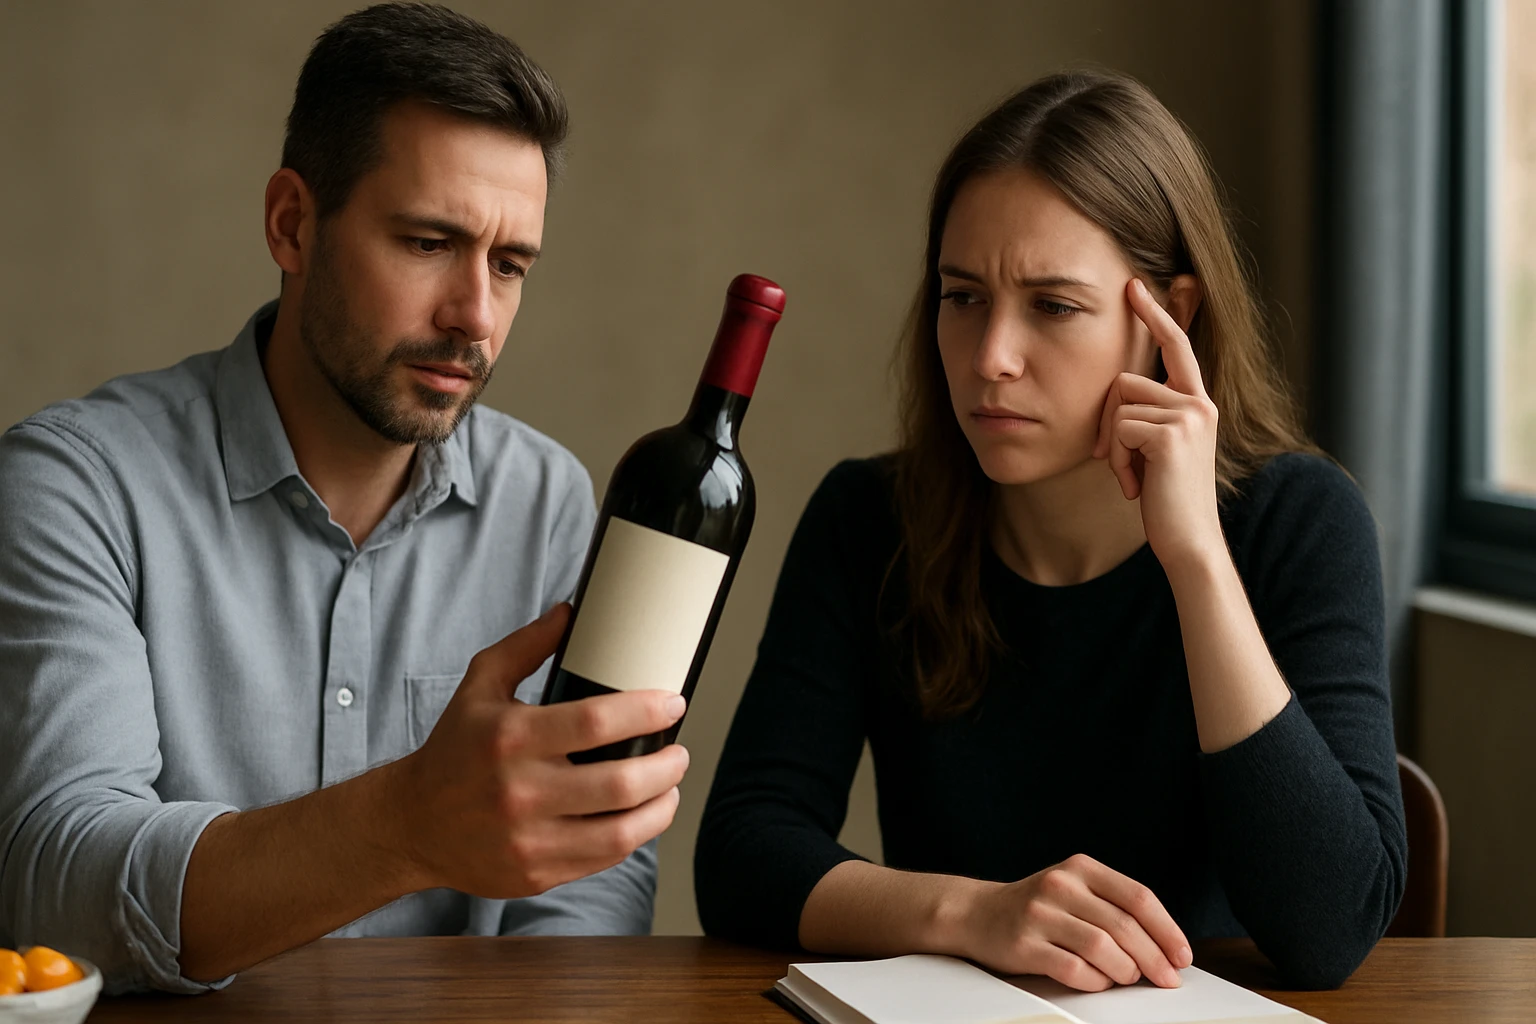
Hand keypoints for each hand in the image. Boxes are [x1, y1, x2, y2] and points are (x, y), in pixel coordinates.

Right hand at [392, 604, 689, 897]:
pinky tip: (641, 817)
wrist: (411, 824)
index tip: (671, 704)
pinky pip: (602, 859)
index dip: (646, 712)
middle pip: (620, 783)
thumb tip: (570, 612)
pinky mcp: (535, 875)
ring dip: (661, 807)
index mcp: (510, 738)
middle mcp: (520, 791)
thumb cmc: (454, 750)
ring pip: (621, 832)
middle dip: (667, 766)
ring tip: (671, 787)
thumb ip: (526, 646)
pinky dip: (633, 836)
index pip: (596, 723)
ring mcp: (528, 840)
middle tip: (679, 751)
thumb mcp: (480, 686)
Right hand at [953, 854, 1191, 990]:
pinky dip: (1095, 981)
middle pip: (1125, 925)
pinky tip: (1098, 981)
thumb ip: (1112, 907)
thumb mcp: (1074, 890)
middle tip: (1167, 979)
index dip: (1167, 929)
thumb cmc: (1038, 909)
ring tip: (1127, 977)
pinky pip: (1074, 970)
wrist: (976, 914)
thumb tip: (1165, 949)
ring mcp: (1039, 914)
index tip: (1182, 955)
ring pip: (1103, 948)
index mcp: (1080, 867)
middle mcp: (1060, 885)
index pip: (1138, 896)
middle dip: (1155, 958)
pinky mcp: (1024, 944)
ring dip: (1126, 971)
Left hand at [1092, 278, 1222, 569]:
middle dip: (1106, 421)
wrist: (1188, 539)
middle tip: (1116, 462)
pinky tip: (1135, 487)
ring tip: (1133, 478)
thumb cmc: (1167, 499)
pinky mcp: (1171, 434)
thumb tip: (1114, 391)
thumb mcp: (1157, 449)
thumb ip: (1146, 416)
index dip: (1154, 315)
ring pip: (1117, 405)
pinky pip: (1119, 429)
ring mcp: (1189, 416)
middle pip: (1124, 380)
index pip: (1175, 346)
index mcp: (1197, 403)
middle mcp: (1199, 403)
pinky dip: (1116, 461)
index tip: (1134, 286)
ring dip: (1112, 447)